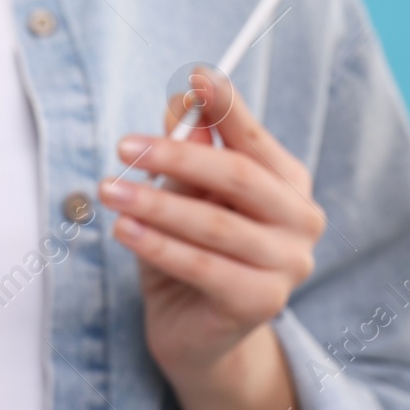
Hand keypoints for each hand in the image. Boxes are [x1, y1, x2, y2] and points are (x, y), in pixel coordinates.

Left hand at [97, 70, 323, 409]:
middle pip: (237, 176)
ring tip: (109, 189)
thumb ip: (188, 151)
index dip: (227, 106)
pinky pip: (202, 266)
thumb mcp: (182, 193)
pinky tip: (123, 230)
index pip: (254, 138)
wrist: (194, 333)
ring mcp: (288, 265)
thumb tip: (182, 103)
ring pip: (214, 223)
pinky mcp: (262, 303)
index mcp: (287, 183)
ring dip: (154, 203)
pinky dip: (158, 245)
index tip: (196, 76)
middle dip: (176, 156)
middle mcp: (301, 220)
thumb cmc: (188, 250)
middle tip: (124, 145)